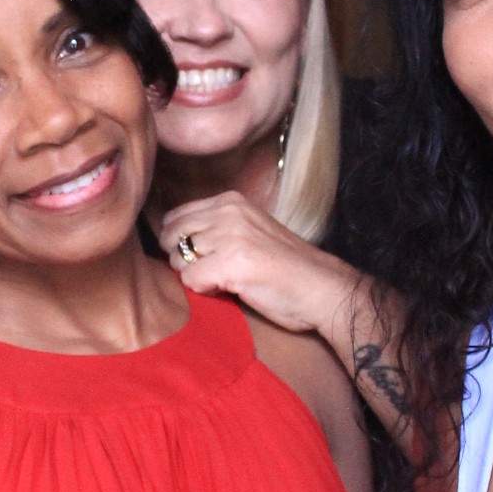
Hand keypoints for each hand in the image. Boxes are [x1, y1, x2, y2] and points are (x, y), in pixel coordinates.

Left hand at [158, 191, 343, 335]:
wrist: (322, 288)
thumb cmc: (285, 267)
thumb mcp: (249, 231)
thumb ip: (216, 227)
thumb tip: (170, 239)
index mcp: (231, 200)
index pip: (176, 216)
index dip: (180, 242)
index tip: (202, 258)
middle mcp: (228, 211)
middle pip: (171, 235)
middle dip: (181, 260)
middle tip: (209, 273)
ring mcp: (230, 235)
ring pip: (177, 259)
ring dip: (193, 276)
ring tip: (223, 281)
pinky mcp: (231, 262)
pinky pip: (190, 280)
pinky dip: (203, 290)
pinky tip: (228, 290)